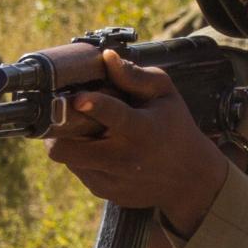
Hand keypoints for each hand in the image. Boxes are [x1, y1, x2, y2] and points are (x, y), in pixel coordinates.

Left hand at [45, 50, 233, 235]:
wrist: (189, 180)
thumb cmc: (175, 128)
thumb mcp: (165, 95)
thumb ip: (135, 76)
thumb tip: (106, 57)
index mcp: (143, 129)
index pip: (116, 116)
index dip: (94, 105)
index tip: (78, 98)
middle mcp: (124, 158)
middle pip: (68, 149)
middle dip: (57, 128)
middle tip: (61, 112)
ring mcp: (111, 179)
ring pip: (67, 157)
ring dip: (69, 140)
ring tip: (87, 129)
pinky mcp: (103, 191)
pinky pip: (77, 169)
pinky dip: (80, 155)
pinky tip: (99, 147)